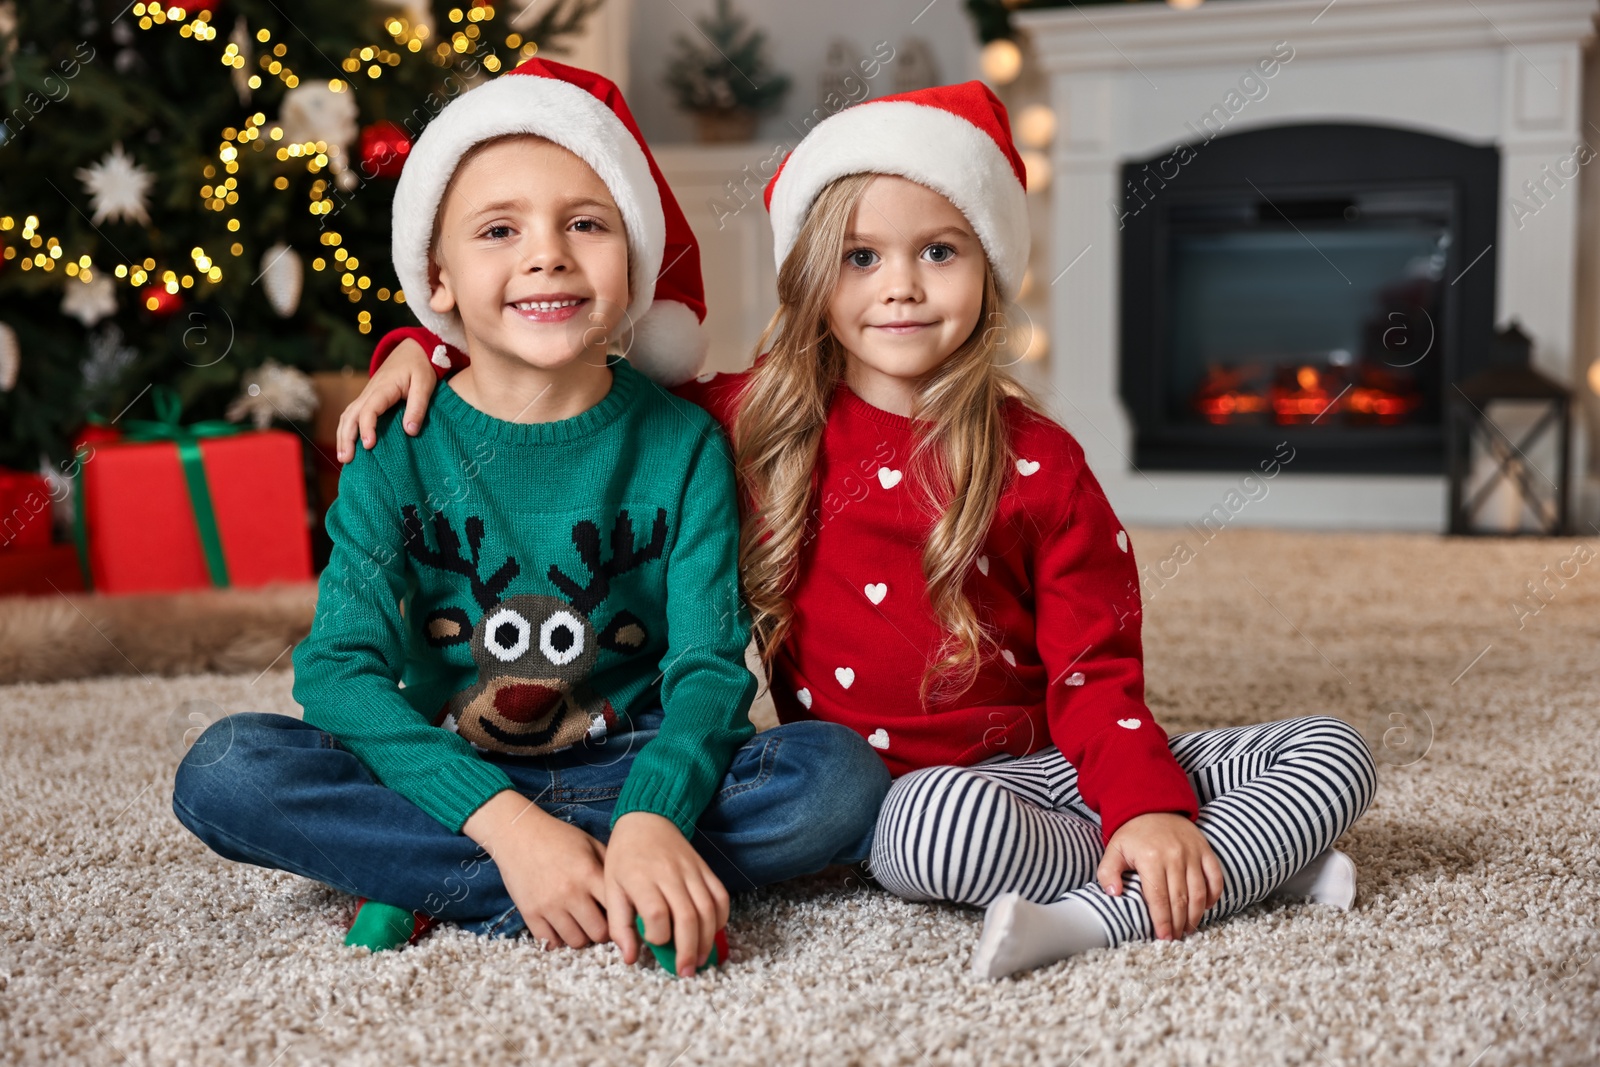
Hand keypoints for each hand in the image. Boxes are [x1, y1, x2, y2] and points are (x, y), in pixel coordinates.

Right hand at [335, 338, 436, 461]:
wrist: (412, 349)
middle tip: (346, 459)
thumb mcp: (425, 384)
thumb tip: (410, 431)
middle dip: (346, 438)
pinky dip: (347, 429)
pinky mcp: (369, 399)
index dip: (367, 428)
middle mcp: (370, 392)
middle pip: (351, 415)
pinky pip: (353, 414)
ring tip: (343, 458)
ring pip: (348, 415)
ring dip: (343, 436)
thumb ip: (418, 407)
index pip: (369, 410)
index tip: (368, 445)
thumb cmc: (420, 366)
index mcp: (383, 388)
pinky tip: (348, 445)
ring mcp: (367, 395)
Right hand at [462, 790, 609, 949]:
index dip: (622, 916)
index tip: (620, 916)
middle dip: (602, 931)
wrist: (517, 833)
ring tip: (580, 924)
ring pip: (575, 941)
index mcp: (589, 873)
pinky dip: (557, 939)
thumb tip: (629, 890)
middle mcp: (570, 892)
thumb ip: (609, 866)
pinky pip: (549, 941)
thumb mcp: (590, 843)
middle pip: (598, 933)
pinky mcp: (529, 913)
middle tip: (599, 922)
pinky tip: (560, 926)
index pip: (616, 910)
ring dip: (581, 936)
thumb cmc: (557, 837)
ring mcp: (548, 905)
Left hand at [604, 811, 728, 977]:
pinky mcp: (705, 868)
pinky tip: (712, 934)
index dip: (658, 936)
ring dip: (708, 940)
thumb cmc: (624, 858)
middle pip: (688, 916)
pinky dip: (721, 919)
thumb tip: (631, 958)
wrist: (647, 820)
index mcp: (641, 878)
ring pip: (708, 909)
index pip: (657, 914)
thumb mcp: (611, 888)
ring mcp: (692, 870)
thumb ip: (619, 925)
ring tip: (700, 960)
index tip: (653, 943)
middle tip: (686, 972)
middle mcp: (670, 874)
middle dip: (689, 949)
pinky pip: (720, 896)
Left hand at [1097, 812, 1222, 940]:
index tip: (1163, 938)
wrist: (1153, 805)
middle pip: (1180, 899)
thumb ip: (1108, 873)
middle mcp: (1175, 856)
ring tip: (1188, 929)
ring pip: (1199, 892)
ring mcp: (1193, 853)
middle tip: (1176, 939)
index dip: (1162, 921)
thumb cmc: (1132, 834)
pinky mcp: (1205, 850)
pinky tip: (1205, 908)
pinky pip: (1215, 877)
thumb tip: (1113, 894)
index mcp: (1151, 859)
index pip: (1158, 898)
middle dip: (1179, 924)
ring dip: (1196, 915)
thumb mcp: (1113, 850)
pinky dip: (1213, 895)